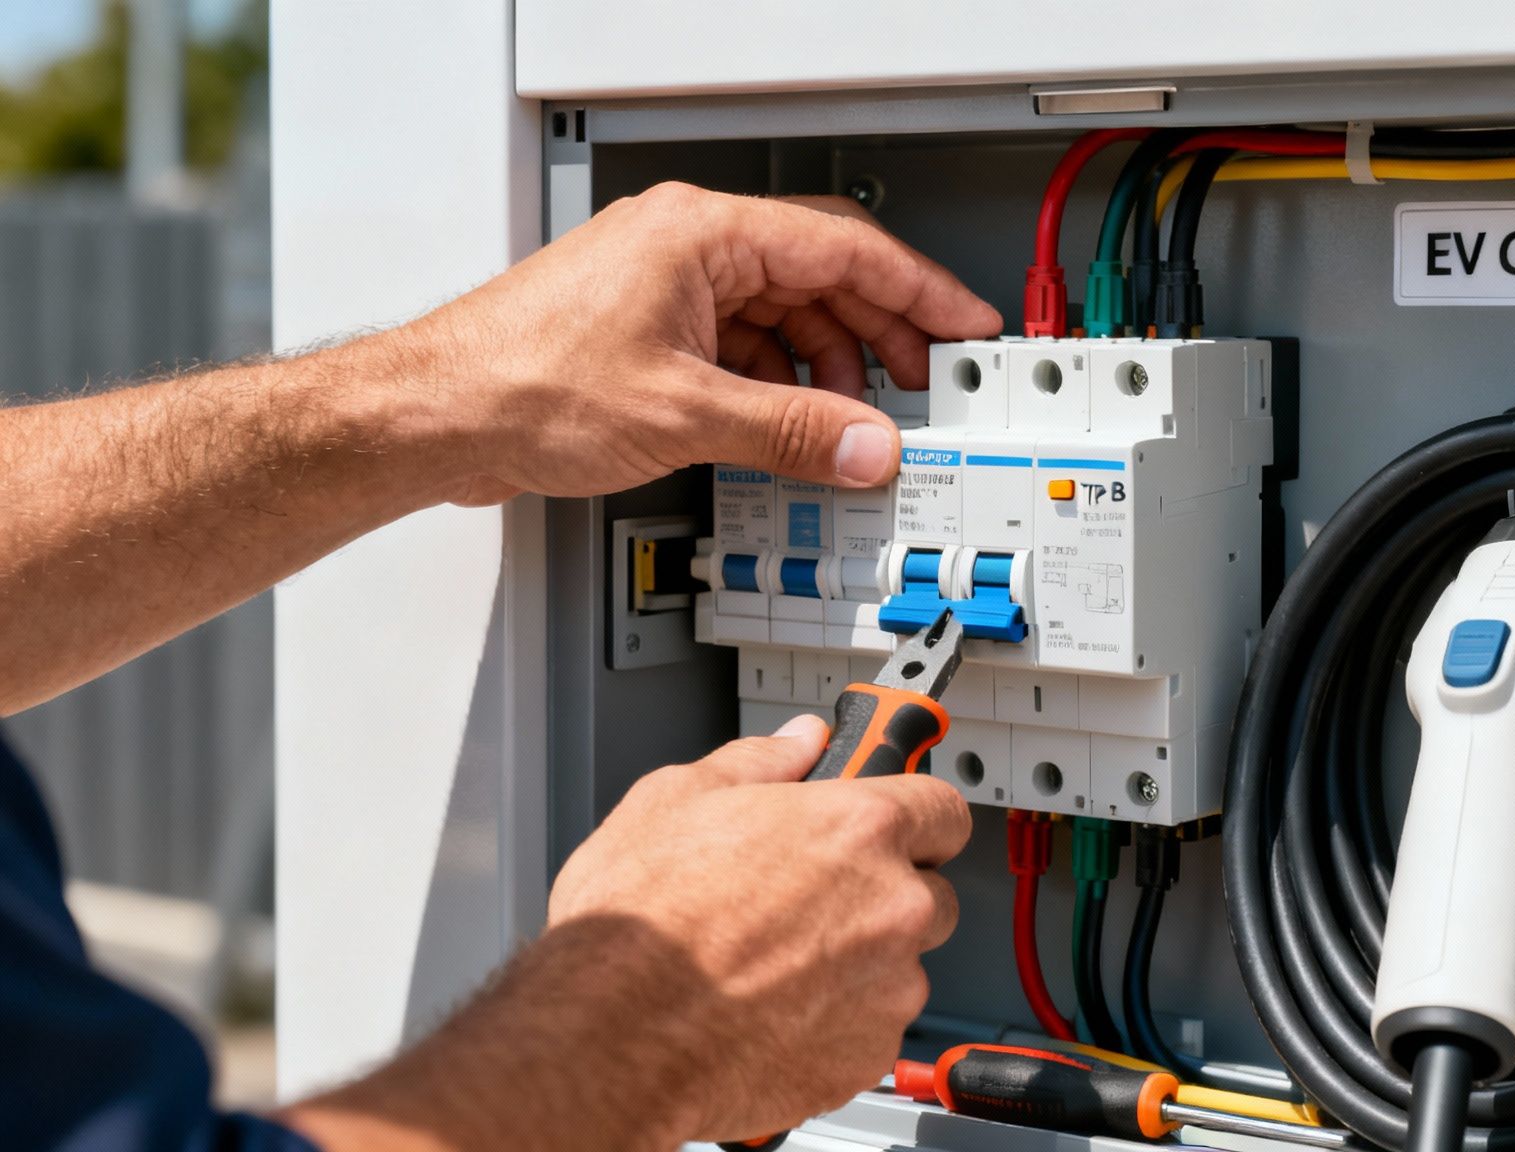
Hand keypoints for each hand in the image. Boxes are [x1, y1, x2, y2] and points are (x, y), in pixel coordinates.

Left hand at [396, 186, 1002, 504]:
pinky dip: (778, 386)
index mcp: (702, 234)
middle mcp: (686, 248)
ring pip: (781, 317)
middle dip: (880, 335)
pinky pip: (741, 348)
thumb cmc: (518, 383)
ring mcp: (665, 289)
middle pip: (820, 278)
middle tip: (929, 384)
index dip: (919, 289)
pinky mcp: (646, 333)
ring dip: (828, 369)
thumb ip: (792, 431)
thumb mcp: (684, 413)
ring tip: (862, 421)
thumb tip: (867, 445)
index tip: (966, 324)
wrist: (431, 415)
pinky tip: (796, 428)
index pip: (845, 247)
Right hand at [544, 714, 971, 1140]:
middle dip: (883, 895)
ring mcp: (886, 988)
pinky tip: (772, 1013)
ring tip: (773, 965)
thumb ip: (758, 761)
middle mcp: (891, 907)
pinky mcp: (867, 1057)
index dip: (917, 815)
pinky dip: (836, 1024)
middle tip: (809, 902)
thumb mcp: (675, 799)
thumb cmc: (638, 929)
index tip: (897, 824)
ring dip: (859, 965)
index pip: (943, 808)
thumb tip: (797, 743)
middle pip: (929, 893)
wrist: (612, 1038)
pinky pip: (871, 1029)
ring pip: (901, 968)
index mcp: (858, 829)